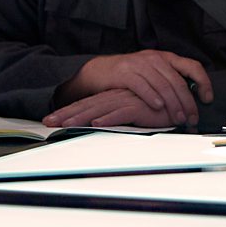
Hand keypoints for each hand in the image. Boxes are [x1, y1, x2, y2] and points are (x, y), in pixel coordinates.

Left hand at [44, 88, 176, 127]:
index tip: (50, 121)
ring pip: (99, 109)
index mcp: (112, 99)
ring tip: (64, 125)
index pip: (85, 105)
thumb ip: (116, 120)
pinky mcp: (139, 106)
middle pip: (86, 106)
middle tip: (48, 122)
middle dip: (66, 114)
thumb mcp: (131, 116)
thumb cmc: (155, 111)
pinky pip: (121, 113)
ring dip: (81, 117)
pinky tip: (97, 123)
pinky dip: (109, 118)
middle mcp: (116, 98)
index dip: (67, 112)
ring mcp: (126, 100)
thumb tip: (98, 128)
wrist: (177, 104)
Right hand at [51, 49, 211, 125]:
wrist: (99, 71)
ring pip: (163, 85)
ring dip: (173, 104)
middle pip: (178, 81)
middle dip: (188, 102)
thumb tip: (191, 100)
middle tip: (192, 118)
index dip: (203, 82)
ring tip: (179, 119)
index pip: (192, 66)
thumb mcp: (153, 73)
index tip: (208, 99)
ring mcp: (140, 64)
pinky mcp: (125, 72)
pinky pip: (142, 86)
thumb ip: (169, 81)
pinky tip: (158, 108)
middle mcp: (155, 58)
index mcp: (166, 58)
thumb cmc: (130, 76)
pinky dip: (152, 97)